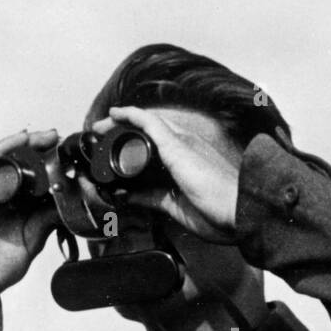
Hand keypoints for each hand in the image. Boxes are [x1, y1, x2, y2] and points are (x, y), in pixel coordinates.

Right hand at [0, 129, 59, 301]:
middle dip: (41, 147)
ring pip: (4, 159)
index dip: (53, 163)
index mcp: (18, 204)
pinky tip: (17, 143)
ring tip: (44, 136)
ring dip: (24, 144)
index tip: (72, 155)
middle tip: (60, 139)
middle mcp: (3, 195)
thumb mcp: (33, 239)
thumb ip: (48, 219)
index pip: (36, 175)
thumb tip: (70, 201)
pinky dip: (2, 152)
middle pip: (21, 162)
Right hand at [99, 106, 240, 242]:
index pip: (146, 123)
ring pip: (141, 172)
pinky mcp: (172, 202)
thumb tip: (132, 114)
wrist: (232, 216)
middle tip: (98, 141)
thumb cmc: (213, 182)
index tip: (104, 120)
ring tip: (103, 167)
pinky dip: (131, 196)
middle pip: (141, 146)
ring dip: (122, 171)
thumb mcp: (178, 149)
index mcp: (179, 140)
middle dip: (119, 143)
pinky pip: (145, 197)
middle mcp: (174, 158)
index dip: (125, 118)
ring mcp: (172, 181)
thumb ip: (156, 131)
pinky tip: (120, 196)